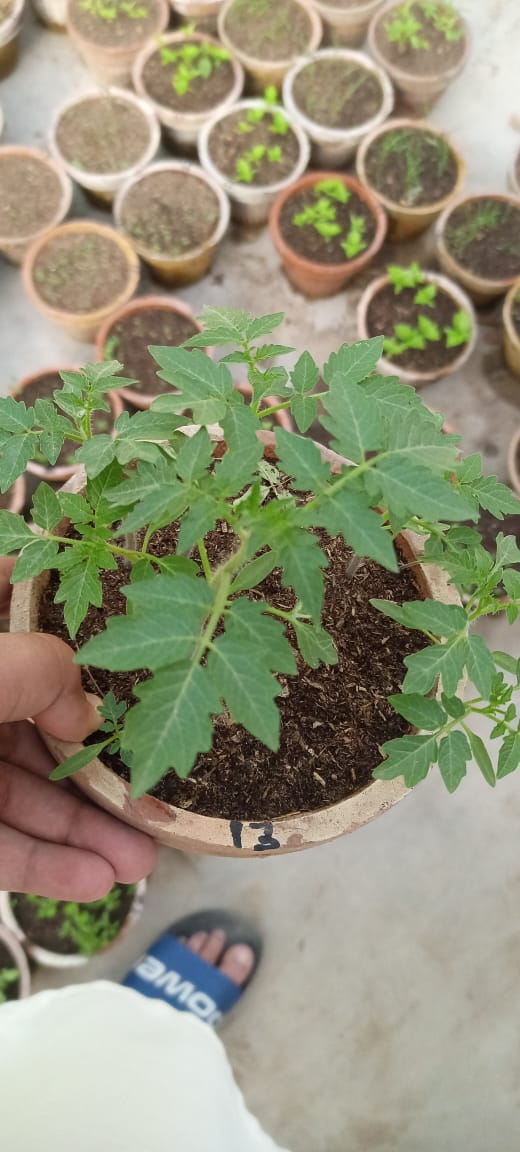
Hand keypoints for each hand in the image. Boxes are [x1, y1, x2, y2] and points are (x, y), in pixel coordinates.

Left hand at [0, 558, 155, 899]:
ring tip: (142, 861)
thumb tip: (86, 714)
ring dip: (84, 829)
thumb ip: (41, 674)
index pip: (15, 597)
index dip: (69, 602)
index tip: (132, 616)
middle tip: (156, 788)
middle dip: (100, 761)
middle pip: (41, 718)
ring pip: (26, 793)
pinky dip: (45, 866)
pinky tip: (95, 882)